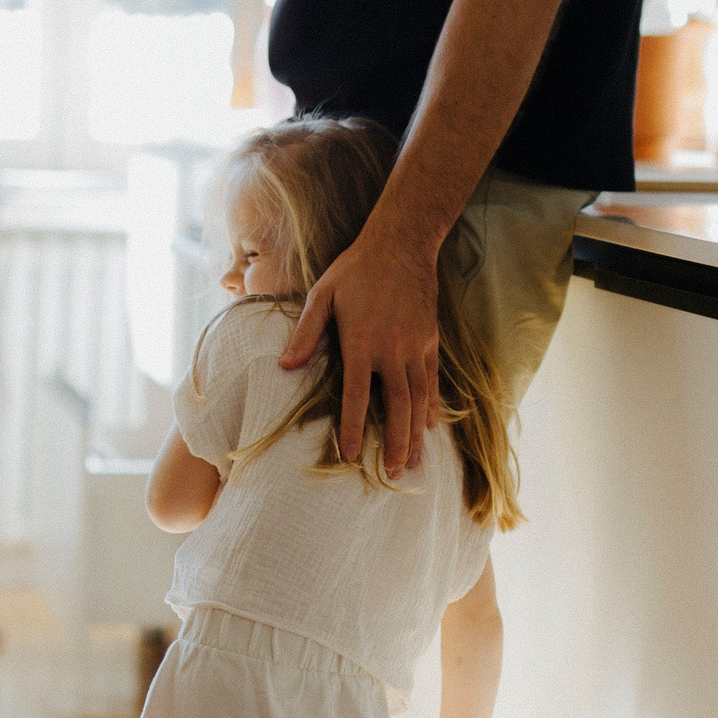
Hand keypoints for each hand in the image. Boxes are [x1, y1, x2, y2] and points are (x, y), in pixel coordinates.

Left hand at [280, 227, 439, 475]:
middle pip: (396, 408)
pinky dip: (432, 405)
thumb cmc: (355, 269)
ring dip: (415, 433)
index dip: (353, 428)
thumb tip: (285, 366)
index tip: (350, 455)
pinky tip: (430, 424)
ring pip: (418, 400)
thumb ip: (306, 333)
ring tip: (413, 462)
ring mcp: (415, 347)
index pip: (356, 396)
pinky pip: (432, 381)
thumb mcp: (322, 295)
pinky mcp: (429, 340)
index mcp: (361, 343)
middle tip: (392, 474)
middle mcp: (391, 351)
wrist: (402, 243)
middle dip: (394, 444)